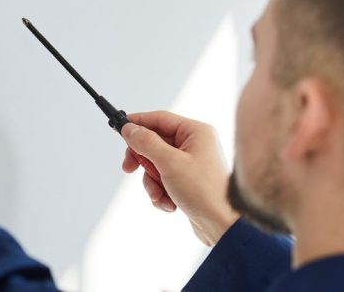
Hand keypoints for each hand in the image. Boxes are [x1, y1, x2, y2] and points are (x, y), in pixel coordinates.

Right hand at [120, 111, 239, 245]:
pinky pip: (163, 181)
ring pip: (156, 165)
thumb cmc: (204, 191)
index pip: (160, 119)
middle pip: (155, 143)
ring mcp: (191, 164)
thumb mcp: (170, 163)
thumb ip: (146, 143)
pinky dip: (161, 193)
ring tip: (159, 194)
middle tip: (128, 168)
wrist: (223, 225)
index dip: (138, 123)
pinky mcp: (187, 182)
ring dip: (152, 182)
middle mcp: (195, 145)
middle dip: (143, 160)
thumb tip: (129, 129)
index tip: (119, 128)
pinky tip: (169, 204)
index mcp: (196, 132)